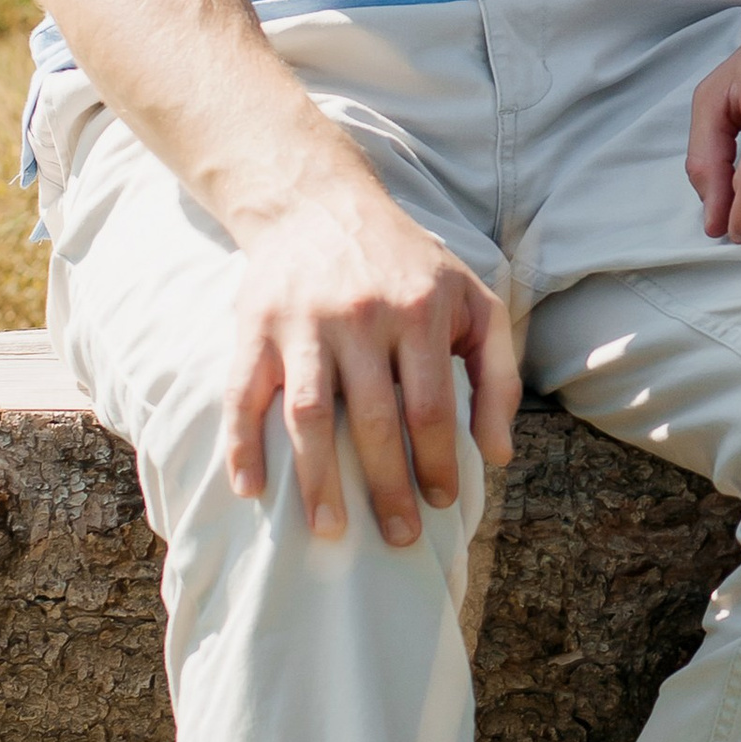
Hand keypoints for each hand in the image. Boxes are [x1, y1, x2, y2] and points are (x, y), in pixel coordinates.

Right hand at [220, 165, 519, 543]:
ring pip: (309, 416)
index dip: (440, 462)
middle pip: (375, 422)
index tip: (444, 504)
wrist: (318, 203)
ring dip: (318, 481)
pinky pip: (243, 395)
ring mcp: (302, 323)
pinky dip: (241, 445)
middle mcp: (360, 317)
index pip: (433, 407)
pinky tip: (251, 490)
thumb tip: (499, 454)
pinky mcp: (255, 327)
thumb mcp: (472, 300)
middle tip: (399, 538)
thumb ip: (498, 373)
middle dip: (388, 488)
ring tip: (329, 532)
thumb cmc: (408, 265)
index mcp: (419, 311)